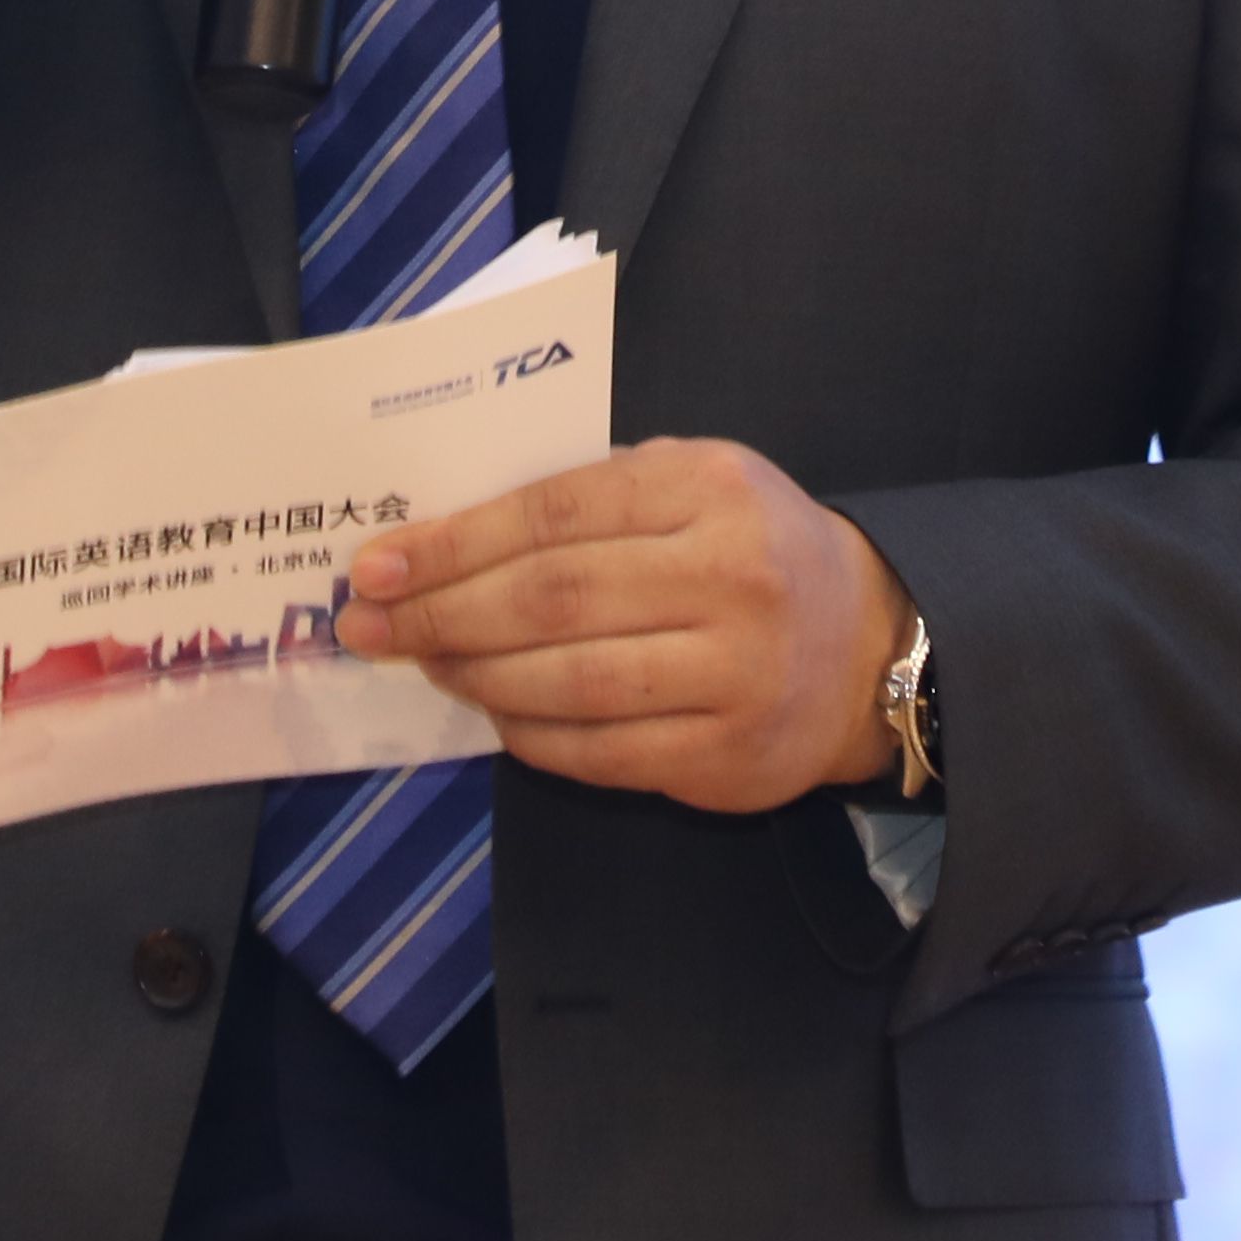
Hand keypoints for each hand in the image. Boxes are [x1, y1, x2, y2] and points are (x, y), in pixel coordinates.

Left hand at [341, 438, 915, 814]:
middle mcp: (730, 578)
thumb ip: (593, 496)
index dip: (455, 544)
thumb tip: (448, 539)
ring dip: (477, 675)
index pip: (555, 513)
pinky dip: (531, 735)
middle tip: (370, 627)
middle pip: (551, 600)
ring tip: (427, 663)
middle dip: (442, 614)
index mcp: (709, 488)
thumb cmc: (752, 548)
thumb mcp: (692, 482)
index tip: (378, 565)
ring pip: (569, 682)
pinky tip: (494, 712)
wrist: (870, 643)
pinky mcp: (729, 758)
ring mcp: (735, 675)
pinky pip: (601, 752)